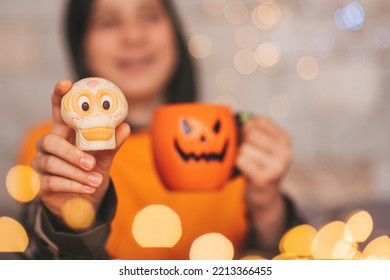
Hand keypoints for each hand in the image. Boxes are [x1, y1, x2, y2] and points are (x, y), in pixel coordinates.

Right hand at [32, 80, 129, 220]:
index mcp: (65, 133)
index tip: (66, 83)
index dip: (59, 95)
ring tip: (96, 180)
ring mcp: (41, 164)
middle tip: (91, 163)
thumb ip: (112, 143)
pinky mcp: (39, 184)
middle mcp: (49, 145)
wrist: (86, 200)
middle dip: (72, 153)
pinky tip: (89, 188)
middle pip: (51, 141)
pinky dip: (73, 186)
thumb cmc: (92, 172)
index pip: (58, 110)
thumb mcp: (104, 157)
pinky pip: (52, 182)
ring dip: (77, 174)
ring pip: (53, 164)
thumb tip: (125, 126)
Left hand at [236, 116, 290, 248]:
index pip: (259, 121)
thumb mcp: (262, 145)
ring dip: (239, 154)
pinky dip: (237, 164)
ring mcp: (277, 166)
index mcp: (285, 139)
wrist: (265, 196)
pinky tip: (242, 170)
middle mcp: (285, 152)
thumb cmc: (259, 164)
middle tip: (242, 150)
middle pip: (251, 133)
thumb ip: (251, 129)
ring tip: (245, 162)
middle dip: (242, 140)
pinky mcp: (264, 178)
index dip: (247, 127)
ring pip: (244, 148)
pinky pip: (241, 161)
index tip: (247, 138)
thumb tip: (231, 114)